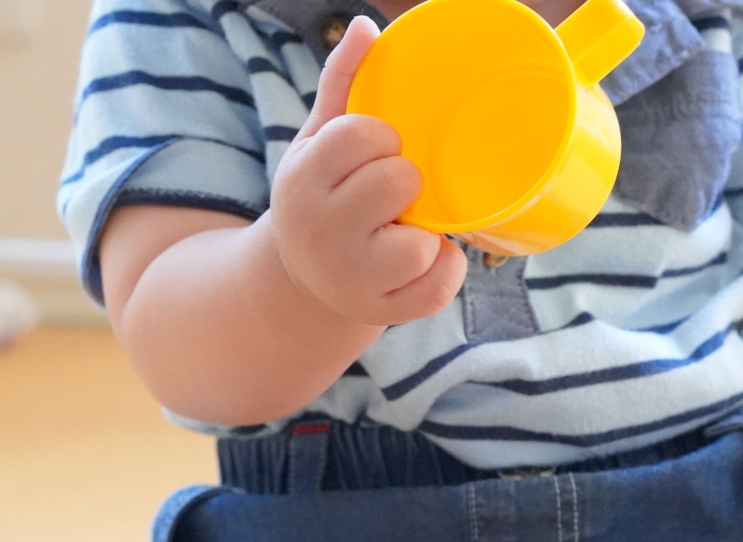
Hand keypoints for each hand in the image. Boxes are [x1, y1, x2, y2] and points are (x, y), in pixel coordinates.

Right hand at [269, 18, 466, 324]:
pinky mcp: (379, 312)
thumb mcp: (316, 143)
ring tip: (403, 228)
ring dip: (424, 232)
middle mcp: (320, 231)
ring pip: (419, 242)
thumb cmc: (323, 198)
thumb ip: (343, 85)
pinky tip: (423, 261)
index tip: (378, 150)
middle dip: (405, 182)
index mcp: (304, 179)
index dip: (383, 139)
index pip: (363, 136)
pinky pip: (438, 286)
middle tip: (391, 193)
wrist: (298, 285)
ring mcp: (350, 277)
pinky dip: (444, 272)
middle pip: (398, 182)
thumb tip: (366, 26)